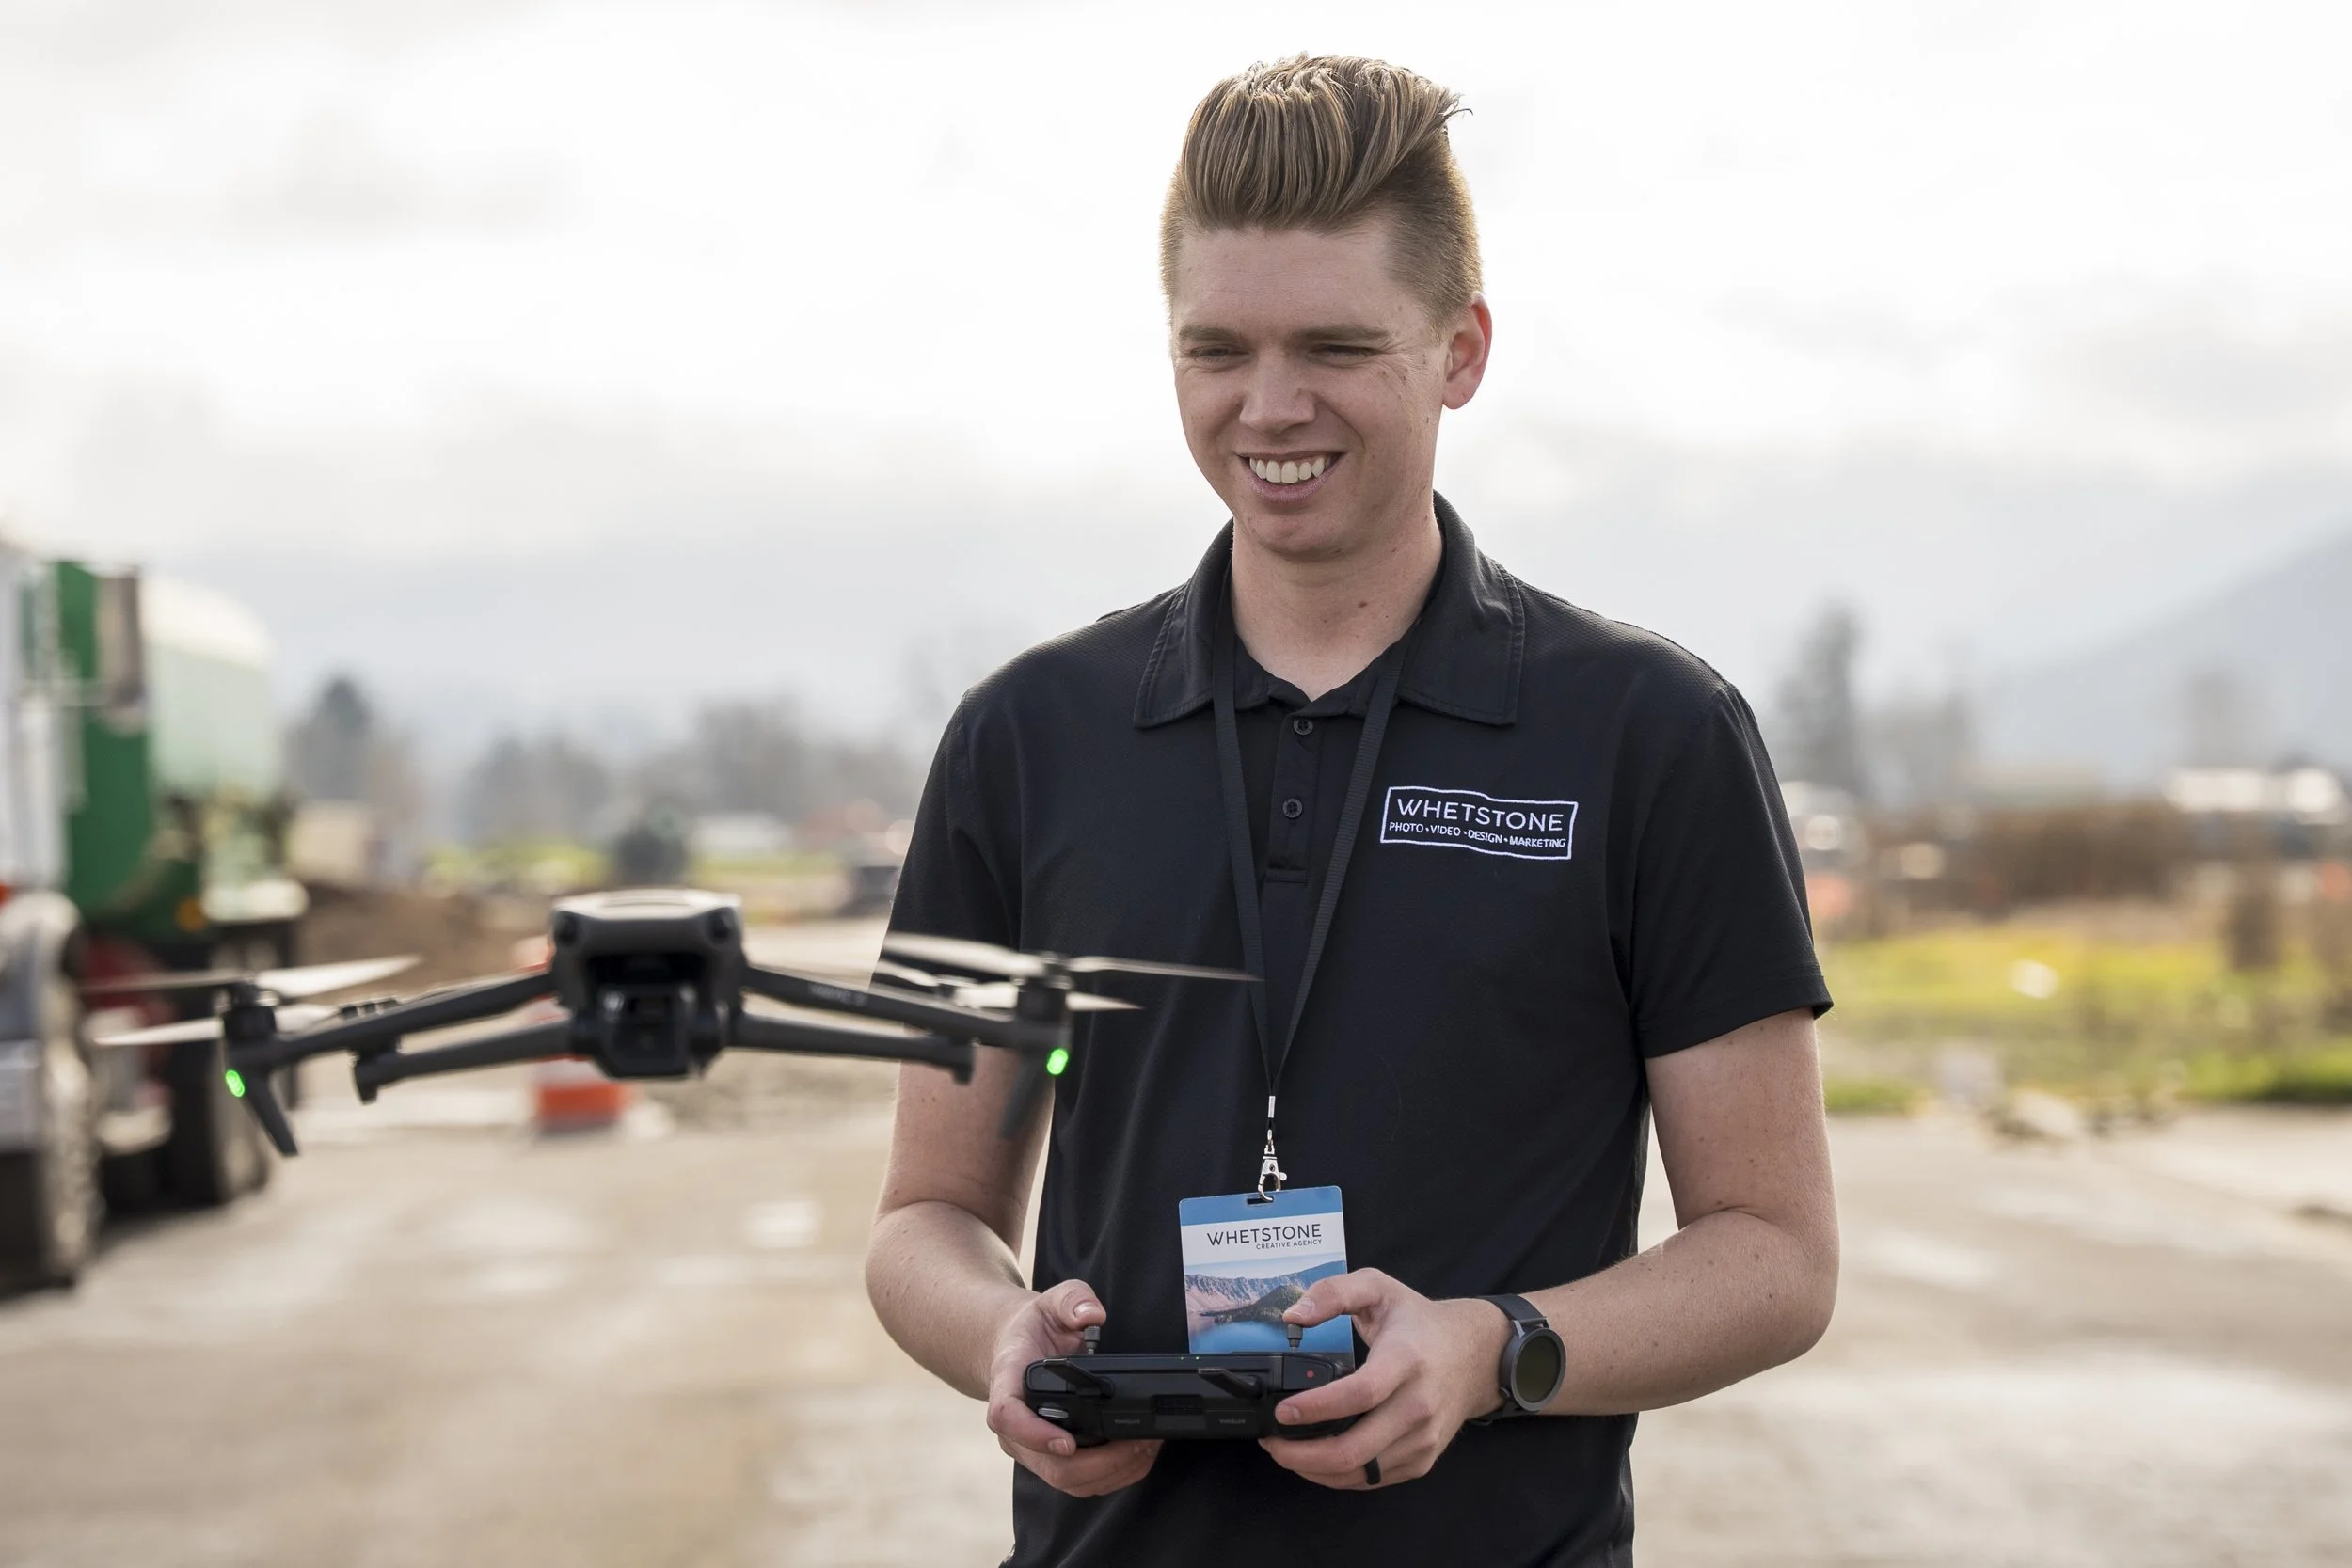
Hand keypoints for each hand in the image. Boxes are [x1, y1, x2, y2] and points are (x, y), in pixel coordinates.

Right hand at [984, 1278, 1162, 1496]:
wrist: (1016, 1348)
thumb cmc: (1033, 1329)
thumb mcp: (1050, 1301)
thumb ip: (1071, 1300)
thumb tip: (1092, 1315)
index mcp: (1008, 1383)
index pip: (1007, 1417)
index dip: (1035, 1435)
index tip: (1066, 1442)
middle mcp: (1014, 1425)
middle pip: (1047, 1464)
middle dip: (1098, 1463)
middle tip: (1137, 1443)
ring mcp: (1031, 1446)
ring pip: (1065, 1480)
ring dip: (1109, 1473)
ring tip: (1144, 1448)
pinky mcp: (1049, 1457)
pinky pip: (1077, 1481)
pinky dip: (1110, 1476)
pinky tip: (1135, 1456)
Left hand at [1257, 1268, 1507, 1489]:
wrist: (1476, 1355)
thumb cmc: (1420, 1322)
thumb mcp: (1378, 1287)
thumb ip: (1332, 1293)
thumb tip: (1292, 1316)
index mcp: (1405, 1361)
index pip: (1360, 1394)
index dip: (1316, 1408)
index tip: (1282, 1412)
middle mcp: (1418, 1406)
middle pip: (1355, 1448)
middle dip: (1301, 1454)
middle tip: (1270, 1441)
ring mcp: (1422, 1439)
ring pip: (1360, 1472)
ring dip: (1313, 1469)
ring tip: (1285, 1451)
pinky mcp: (1422, 1460)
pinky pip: (1372, 1480)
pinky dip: (1337, 1476)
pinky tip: (1315, 1460)